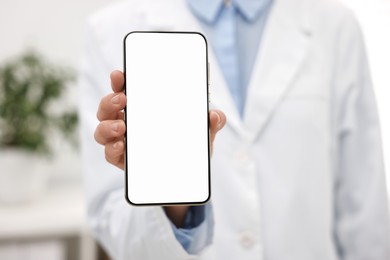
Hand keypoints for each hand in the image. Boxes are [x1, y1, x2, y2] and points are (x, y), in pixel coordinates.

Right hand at [94, 70, 225, 169]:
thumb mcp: (203, 134)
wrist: (187, 179)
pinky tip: (121, 146)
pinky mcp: (124, 162)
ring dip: (106, 125)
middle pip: (108, 108)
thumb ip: (212, 123)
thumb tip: (215, 115)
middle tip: (123, 99)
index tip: (119, 74)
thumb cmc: (189, 149)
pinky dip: (111, 149)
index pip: (126, 91)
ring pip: (102, 130)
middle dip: (110, 100)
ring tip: (121, 126)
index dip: (119, 81)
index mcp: (144, 110)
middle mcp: (129, 123)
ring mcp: (124, 142)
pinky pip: (110, 154)